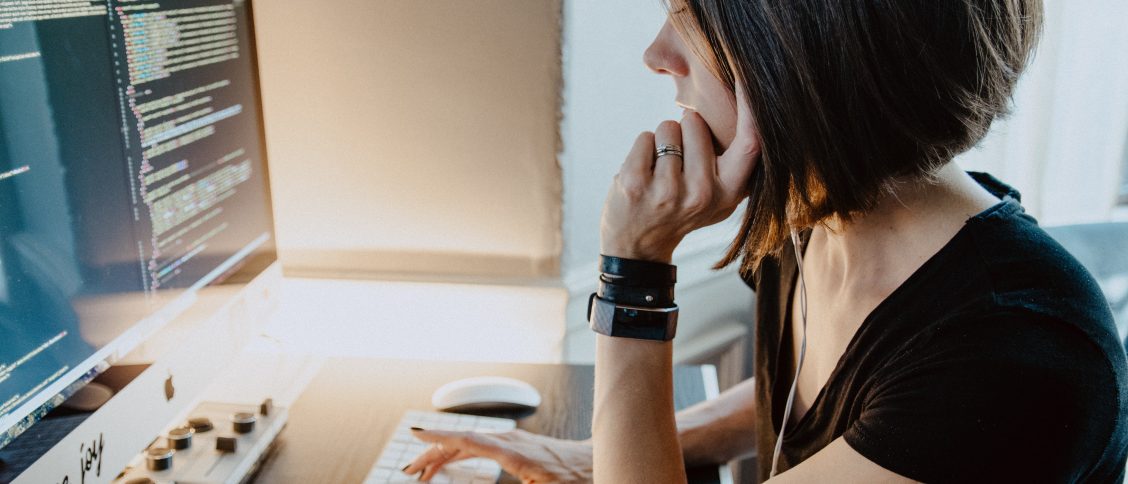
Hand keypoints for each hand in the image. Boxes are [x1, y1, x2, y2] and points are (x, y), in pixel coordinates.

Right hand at [402, 428, 592, 482]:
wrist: (598, 463)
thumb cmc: (576, 480)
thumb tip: (486, 483)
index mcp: (513, 453)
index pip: (468, 440)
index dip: (439, 437)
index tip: (415, 433)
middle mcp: (510, 441)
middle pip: (461, 442)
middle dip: (432, 453)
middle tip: (410, 471)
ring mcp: (512, 440)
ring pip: (468, 442)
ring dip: (443, 454)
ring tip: (423, 470)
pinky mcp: (515, 444)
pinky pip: (479, 444)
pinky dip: (459, 451)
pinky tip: (451, 459)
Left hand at [600, 87, 760, 262]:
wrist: (638, 247)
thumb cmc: (683, 210)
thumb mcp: (720, 195)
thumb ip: (736, 161)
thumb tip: (752, 105)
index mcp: (730, 192)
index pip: (750, 142)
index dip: (751, 106)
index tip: (749, 74)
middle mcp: (703, 193)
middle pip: (696, 122)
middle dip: (685, 129)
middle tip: (679, 165)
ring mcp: (668, 191)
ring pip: (668, 127)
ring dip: (662, 142)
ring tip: (661, 172)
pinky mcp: (636, 184)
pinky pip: (645, 138)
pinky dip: (642, 149)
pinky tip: (643, 175)